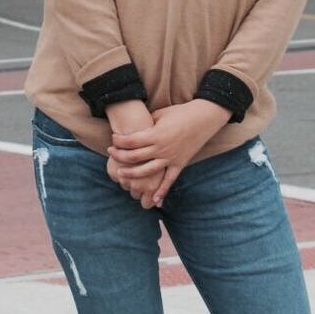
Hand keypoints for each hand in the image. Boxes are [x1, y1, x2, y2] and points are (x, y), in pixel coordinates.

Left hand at [108, 100, 230, 206]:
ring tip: (121, 174)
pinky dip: (162, 191)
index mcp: (156, 134)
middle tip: (111, 154)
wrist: (203, 119)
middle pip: (135, 156)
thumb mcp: (161, 114)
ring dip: (133, 174)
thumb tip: (134, 127)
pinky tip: (154, 200)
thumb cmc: (181, 113)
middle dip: (120, 156)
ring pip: (148, 171)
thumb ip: (148, 123)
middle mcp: (161, 148)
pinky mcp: (180, 164)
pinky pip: (169, 181)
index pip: (131, 141)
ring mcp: (171, 158)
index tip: (113, 139)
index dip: (119, 141)